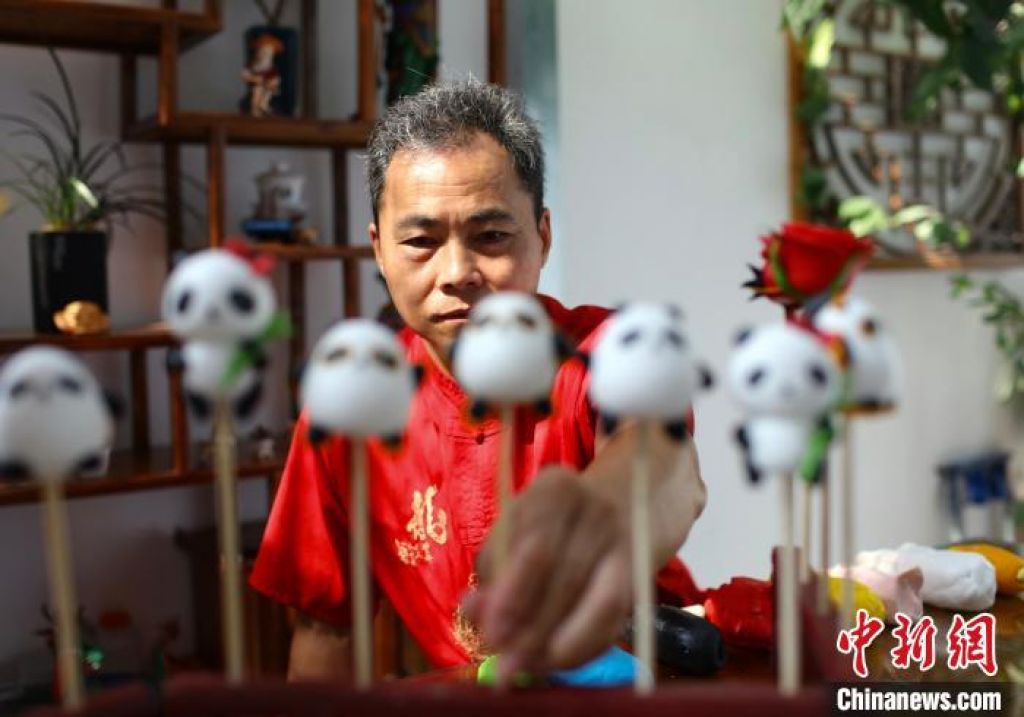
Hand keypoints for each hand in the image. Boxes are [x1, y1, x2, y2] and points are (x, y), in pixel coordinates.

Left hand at [461, 465, 631, 683]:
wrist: (626, 503)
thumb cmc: (553, 523)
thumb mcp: (517, 529)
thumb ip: (494, 569)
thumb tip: (474, 612)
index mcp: (555, 489)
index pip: (537, 546)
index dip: (514, 596)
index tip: (492, 636)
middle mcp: (596, 509)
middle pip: (566, 577)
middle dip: (532, 628)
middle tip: (505, 666)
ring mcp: (625, 541)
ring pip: (596, 602)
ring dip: (557, 645)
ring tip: (526, 668)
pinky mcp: (642, 575)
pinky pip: (614, 619)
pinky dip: (583, 648)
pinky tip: (555, 662)